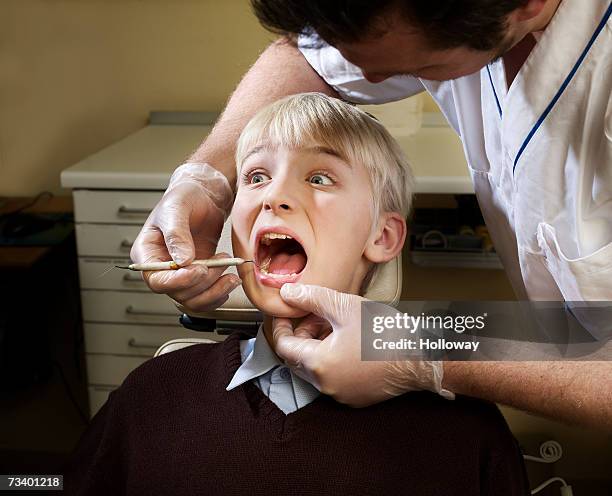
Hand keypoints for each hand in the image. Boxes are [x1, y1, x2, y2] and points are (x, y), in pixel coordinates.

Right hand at [130, 163, 240, 312]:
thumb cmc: (186, 197)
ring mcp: (180, 274)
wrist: (204, 196)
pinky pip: (205, 298)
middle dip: (203, 282)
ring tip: (230, 274)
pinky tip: (229, 282)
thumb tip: (182, 261)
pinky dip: (219, 294)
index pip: (157, 280)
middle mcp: (161, 268)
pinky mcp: (197, 277)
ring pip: (193, 300)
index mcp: (147, 253)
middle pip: (177, 293)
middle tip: (220, 263)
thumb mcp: (177, 208)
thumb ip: (177, 234)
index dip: (179, 281)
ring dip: (214, 291)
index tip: (199, 269)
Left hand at [272, 283, 452, 406]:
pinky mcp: (355, 397)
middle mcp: (326, 385)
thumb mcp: (345, 306)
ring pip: (316, 368)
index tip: (285, 313)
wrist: (421, 358)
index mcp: (319, 364)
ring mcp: (341, 394)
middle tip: (314, 315)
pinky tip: (347, 341)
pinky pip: (333, 378)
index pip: (284, 346)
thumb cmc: (386, 333)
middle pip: (298, 359)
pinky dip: (332, 360)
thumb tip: (288, 294)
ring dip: (317, 346)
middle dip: (302, 335)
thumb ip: (312, 299)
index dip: (281, 326)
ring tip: (334, 324)